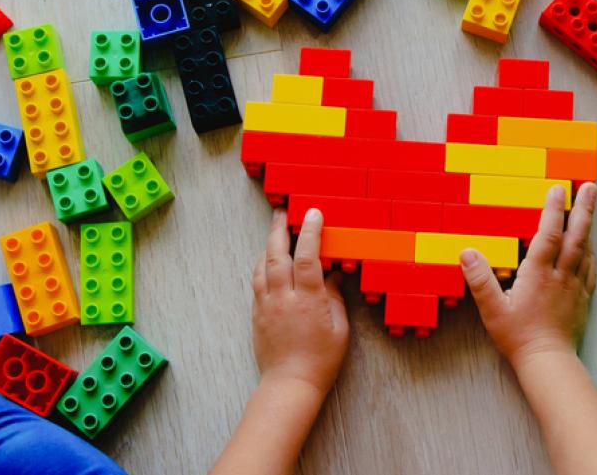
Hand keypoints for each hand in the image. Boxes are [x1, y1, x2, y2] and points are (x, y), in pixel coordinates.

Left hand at [250, 209, 348, 393]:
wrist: (290, 383)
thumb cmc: (321, 360)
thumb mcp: (339, 328)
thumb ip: (335, 297)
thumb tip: (333, 275)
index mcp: (308, 300)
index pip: (307, 257)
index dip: (310, 232)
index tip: (313, 213)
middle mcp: (284, 298)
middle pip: (277, 254)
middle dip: (279, 229)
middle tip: (282, 212)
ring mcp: (267, 305)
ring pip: (262, 266)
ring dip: (268, 245)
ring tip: (275, 232)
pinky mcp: (257, 314)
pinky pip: (256, 282)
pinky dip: (261, 265)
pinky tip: (267, 260)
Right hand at [461, 183, 596, 367]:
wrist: (547, 361)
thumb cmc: (518, 336)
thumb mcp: (492, 309)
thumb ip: (479, 279)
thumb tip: (467, 252)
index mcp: (538, 273)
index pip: (549, 234)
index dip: (553, 209)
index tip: (556, 189)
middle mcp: (561, 275)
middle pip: (576, 235)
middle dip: (583, 208)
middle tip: (590, 186)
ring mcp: (574, 287)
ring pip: (585, 249)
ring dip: (589, 225)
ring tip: (590, 205)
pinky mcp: (582, 299)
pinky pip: (590, 269)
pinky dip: (591, 252)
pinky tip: (590, 247)